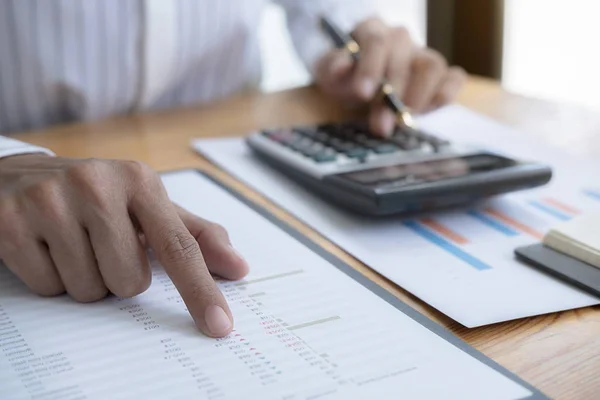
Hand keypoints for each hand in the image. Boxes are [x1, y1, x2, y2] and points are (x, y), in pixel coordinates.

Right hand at [0, 154, 248, 336]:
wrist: (18, 175)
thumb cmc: (96, 197)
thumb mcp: (146, 206)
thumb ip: (193, 236)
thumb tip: (238, 267)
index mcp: (139, 181)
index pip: (179, 246)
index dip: (201, 290)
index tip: (219, 325)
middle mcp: (97, 185)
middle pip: (130, 283)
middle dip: (117, 277)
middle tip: (100, 245)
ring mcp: (50, 201)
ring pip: (88, 290)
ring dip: (85, 279)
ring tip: (72, 243)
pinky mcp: (10, 223)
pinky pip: (48, 287)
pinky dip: (51, 278)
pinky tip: (44, 246)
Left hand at [315, 17, 466, 135]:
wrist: (357, 85)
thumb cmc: (345, 78)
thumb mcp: (331, 75)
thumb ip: (334, 69)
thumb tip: (342, 66)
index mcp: (372, 30)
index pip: (377, 41)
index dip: (371, 68)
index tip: (363, 94)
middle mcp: (400, 38)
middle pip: (404, 57)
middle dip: (392, 94)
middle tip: (381, 124)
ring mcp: (422, 54)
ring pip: (432, 65)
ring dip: (419, 96)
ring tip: (404, 120)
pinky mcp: (440, 73)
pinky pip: (454, 77)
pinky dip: (446, 94)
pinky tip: (429, 111)